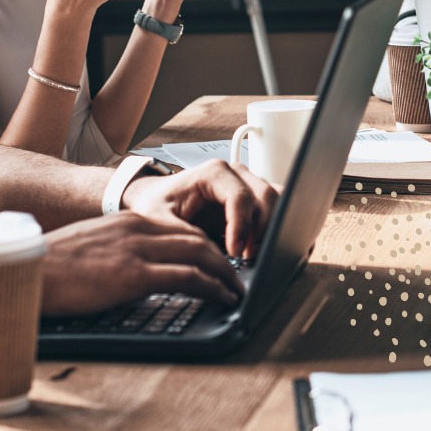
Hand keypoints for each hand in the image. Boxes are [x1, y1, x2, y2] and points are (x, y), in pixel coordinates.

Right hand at [40, 213, 243, 315]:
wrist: (24, 273)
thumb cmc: (49, 269)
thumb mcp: (90, 248)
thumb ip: (117, 251)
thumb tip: (132, 270)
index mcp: (127, 220)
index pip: (180, 227)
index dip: (204, 244)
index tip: (216, 259)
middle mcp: (138, 228)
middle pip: (196, 237)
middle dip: (222, 257)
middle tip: (236, 274)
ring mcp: (137, 249)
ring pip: (200, 253)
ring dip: (225, 273)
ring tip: (237, 288)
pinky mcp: (134, 274)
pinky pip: (188, 277)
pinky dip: (213, 286)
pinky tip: (223, 297)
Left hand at [123, 158, 278, 259]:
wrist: (155, 198)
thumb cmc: (156, 204)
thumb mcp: (159, 221)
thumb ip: (184, 235)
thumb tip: (208, 256)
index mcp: (213, 172)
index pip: (240, 197)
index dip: (241, 227)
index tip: (235, 253)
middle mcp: (235, 173)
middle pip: (266, 196)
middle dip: (261, 229)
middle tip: (247, 257)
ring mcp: (247, 183)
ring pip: (275, 200)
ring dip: (270, 227)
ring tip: (252, 253)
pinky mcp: (252, 197)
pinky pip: (274, 206)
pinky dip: (272, 225)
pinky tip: (256, 245)